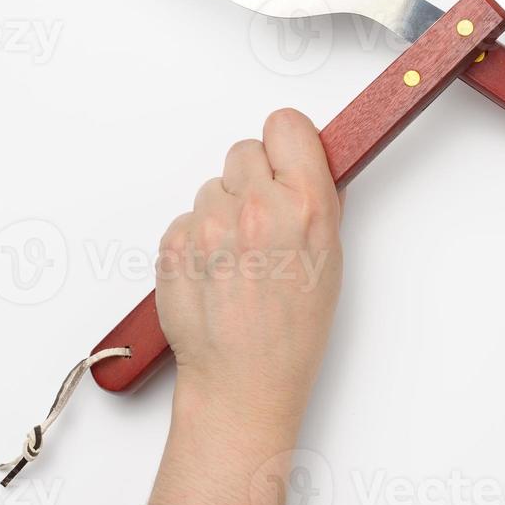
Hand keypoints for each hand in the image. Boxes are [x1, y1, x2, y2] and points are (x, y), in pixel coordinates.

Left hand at [132, 109, 342, 504]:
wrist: (243, 380)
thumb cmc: (292, 330)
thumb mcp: (330, 256)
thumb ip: (316, 200)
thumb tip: (305, 165)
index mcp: (305, 205)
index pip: (286, 124)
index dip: (287, 143)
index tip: (288, 158)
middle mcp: (256, 207)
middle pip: (245, 150)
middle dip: (254, 178)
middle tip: (264, 216)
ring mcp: (209, 224)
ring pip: (213, 186)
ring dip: (224, 209)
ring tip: (240, 254)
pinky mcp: (174, 242)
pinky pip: (187, 216)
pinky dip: (198, 236)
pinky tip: (216, 269)